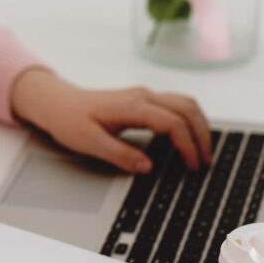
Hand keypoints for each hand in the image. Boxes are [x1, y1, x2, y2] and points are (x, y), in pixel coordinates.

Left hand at [10, 69, 211, 172]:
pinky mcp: (143, 99)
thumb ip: (119, 155)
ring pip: (186, 103)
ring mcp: (144, 95)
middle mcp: (142, 96)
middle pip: (187, 109)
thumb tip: (147, 167)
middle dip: (202, 135)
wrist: (58, 103)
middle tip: (206, 162)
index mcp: (132, 106)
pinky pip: (176, 104)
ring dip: (200, 125)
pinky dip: (190, 119)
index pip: (173, 123)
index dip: (188, 146)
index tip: (193, 166)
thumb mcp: (90, 143)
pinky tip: (189, 137)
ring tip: (203, 151)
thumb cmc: (70, 121)